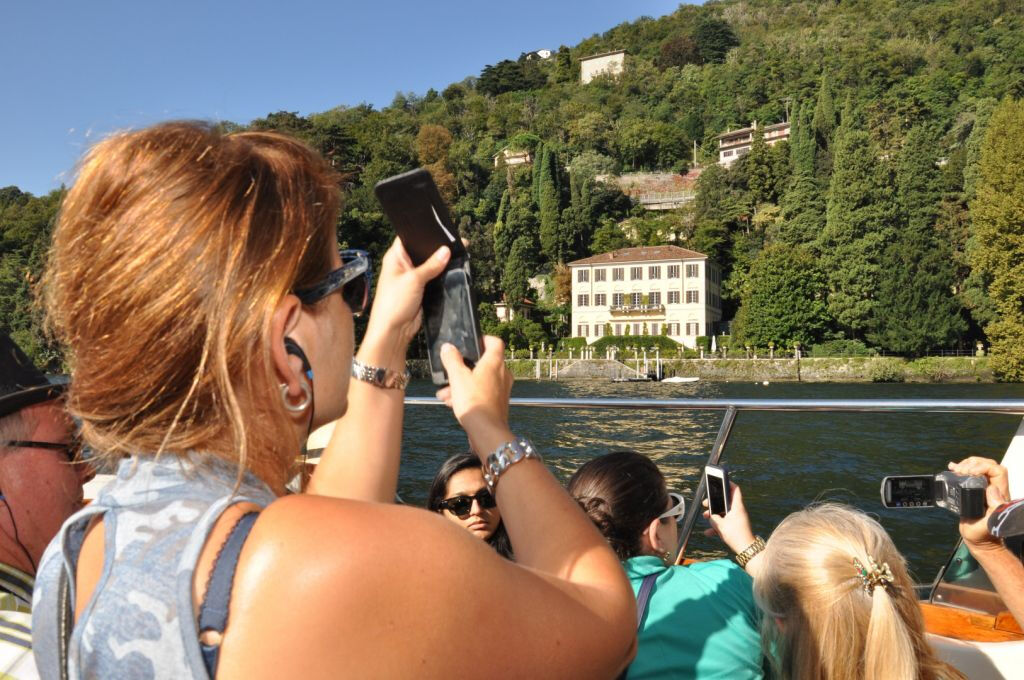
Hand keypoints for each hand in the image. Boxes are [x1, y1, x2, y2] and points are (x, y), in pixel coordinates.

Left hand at [360, 239, 449, 369]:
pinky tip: (455, 270)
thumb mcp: (414, 280)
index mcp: (395, 257)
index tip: (441, 228)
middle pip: (423, 251)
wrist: (394, 331)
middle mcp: (404, 265)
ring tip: (460, 254)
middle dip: (437, 249)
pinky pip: (434, 279)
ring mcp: (413, 278)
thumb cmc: (394, 303)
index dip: (424, 232)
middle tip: (456, 242)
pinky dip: (442, 276)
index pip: (410, 237)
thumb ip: (431, 265)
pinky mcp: (421, 290)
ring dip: (441, 264)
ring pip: (431, 266)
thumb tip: (446, 250)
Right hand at [436, 336, 513, 454]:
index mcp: (495, 363)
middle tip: (450, 373)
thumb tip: (448, 348)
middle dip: (464, 369)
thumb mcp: (457, 377)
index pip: (495, 342)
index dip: (483, 339)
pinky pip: (482, 393)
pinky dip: (468, 395)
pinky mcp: (498, 403)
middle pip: (483, 363)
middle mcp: (502, 374)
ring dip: (462, 384)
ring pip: (480, 380)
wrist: (486, 431)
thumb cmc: (474, 402)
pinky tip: (453, 403)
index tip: (471, 342)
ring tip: (446, 393)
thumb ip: (452, 359)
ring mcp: (501, 389)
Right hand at [702, 483, 756, 554]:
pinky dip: (717, 526)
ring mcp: (737, 519)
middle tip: (705, 503)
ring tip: (704, 517)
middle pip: (725, 502)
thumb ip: (713, 518)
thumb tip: (710, 516)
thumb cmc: (736, 535)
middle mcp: (738, 511)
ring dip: (714, 515)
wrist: (746, 550)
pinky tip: (708, 533)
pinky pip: (725, 523)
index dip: (728, 483)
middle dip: (714, 502)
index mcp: (737, 507)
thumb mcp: (721, 525)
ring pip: (724, 513)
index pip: (735, 490)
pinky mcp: (736, 527)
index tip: (720, 481)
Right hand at [949, 457, 1010, 552]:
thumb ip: (994, 511)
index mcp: (999, 496)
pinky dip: (961, 468)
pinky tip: (953, 468)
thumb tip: (993, 490)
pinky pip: (970, 474)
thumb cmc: (984, 535)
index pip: (997, 471)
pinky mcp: (974, 490)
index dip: (983, 467)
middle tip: (960, 470)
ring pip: (980, 466)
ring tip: (956, 469)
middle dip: (973, 463)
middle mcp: (993, 489)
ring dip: (967, 464)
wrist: (979, 540)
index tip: (969, 472)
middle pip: (988, 465)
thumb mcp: (989, 526)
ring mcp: (984, 489)